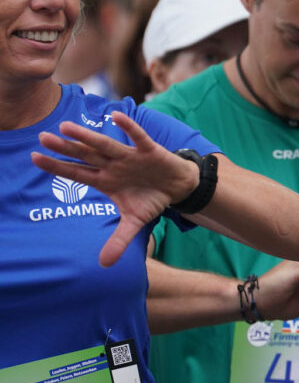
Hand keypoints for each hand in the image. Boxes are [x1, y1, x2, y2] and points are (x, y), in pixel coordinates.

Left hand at [32, 112, 199, 266]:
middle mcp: (113, 165)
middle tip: (43, 137)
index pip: (76, 173)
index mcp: (106, 180)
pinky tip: (115, 116)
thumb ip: (118, 240)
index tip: (35, 158)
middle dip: (66, 148)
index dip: (57, 166)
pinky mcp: (149, 151)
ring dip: (88, 137)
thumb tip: (104, 265)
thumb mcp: (134, 222)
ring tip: (67, 127)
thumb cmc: (151, 199)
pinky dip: (129, 128)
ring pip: (106, 145)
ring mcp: (130, 157)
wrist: (178, 187)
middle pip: (85, 155)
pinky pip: (137, 138)